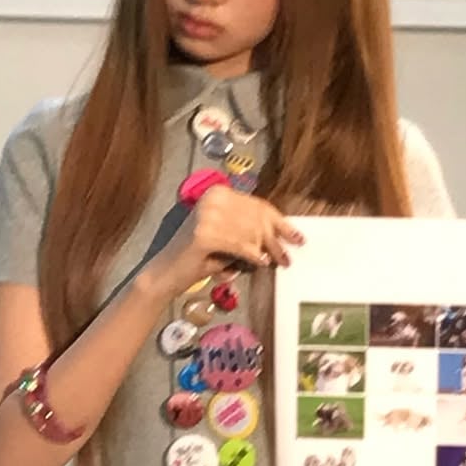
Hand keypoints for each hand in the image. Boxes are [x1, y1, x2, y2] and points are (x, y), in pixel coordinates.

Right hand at [185, 183, 303, 275]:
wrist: (168, 272)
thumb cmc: (200, 257)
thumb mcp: (228, 235)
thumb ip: (250, 228)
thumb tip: (285, 234)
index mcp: (218, 192)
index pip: (257, 205)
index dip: (280, 222)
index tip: (297, 237)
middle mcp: (212, 198)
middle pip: (257, 218)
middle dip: (276, 240)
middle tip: (288, 257)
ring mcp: (207, 214)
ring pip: (251, 233)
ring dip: (267, 250)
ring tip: (276, 262)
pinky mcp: (204, 234)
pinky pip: (240, 245)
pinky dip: (252, 256)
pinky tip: (259, 263)